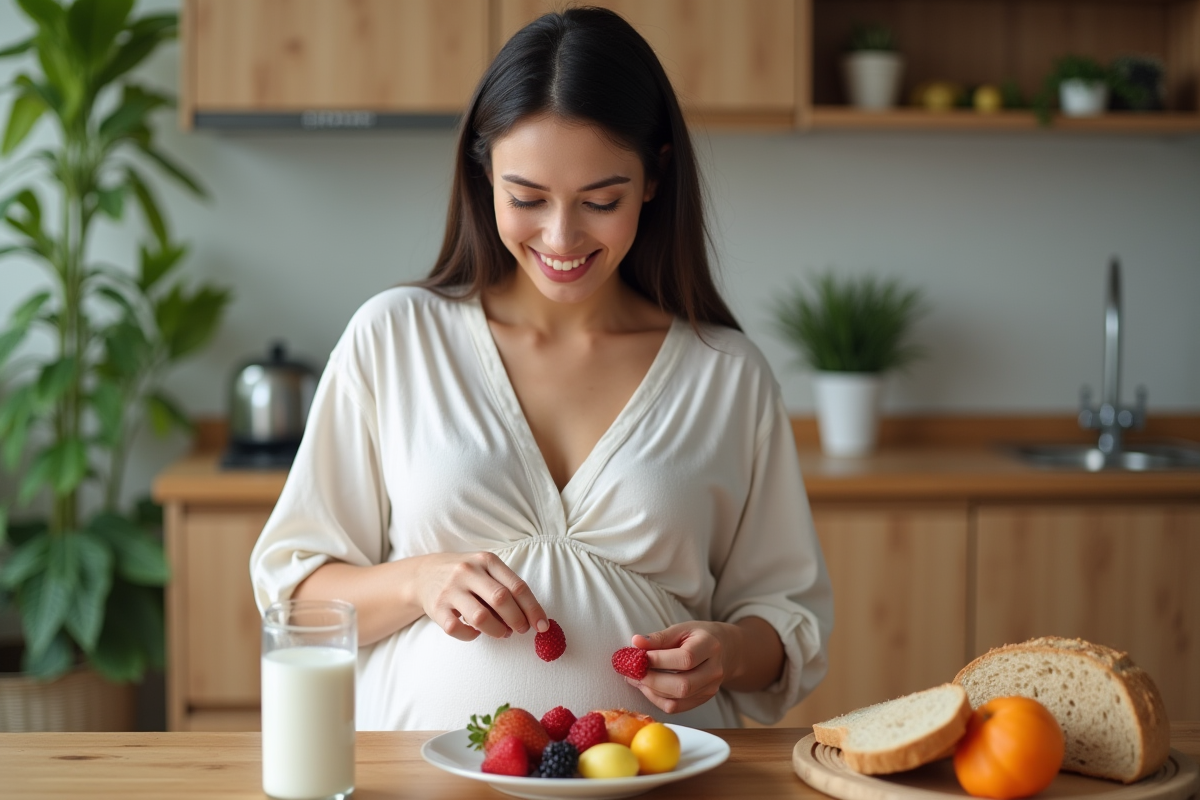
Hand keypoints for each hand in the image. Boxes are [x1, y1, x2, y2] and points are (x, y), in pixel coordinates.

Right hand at [413, 552, 547, 641]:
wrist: (424, 574)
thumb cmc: (465, 575)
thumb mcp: (485, 569)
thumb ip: (505, 587)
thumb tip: (531, 616)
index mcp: (486, 560)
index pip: (517, 586)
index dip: (533, 608)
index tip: (542, 626)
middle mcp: (468, 572)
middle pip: (501, 599)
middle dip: (517, 620)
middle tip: (522, 630)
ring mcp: (451, 590)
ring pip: (481, 617)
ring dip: (497, 630)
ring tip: (502, 632)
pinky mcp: (436, 608)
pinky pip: (458, 629)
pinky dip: (471, 635)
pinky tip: (476, 632)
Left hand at [624, 622, 740, 714]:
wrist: (725, 651)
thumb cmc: (698, 637)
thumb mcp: (682, 629)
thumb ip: (660, 637)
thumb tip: (636, 642)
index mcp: (710, 646)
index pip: (685, 658)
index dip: (659, 660)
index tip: (638, 656)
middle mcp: (714, 671)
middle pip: (682, 685)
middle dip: (652, 680)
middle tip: (632, 671)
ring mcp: (710, 689)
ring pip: (677, 700)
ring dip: (650, 691)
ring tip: (635, 678)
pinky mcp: (703, 700)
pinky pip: (676, 707)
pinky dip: (657, 699)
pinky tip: (647, 687)